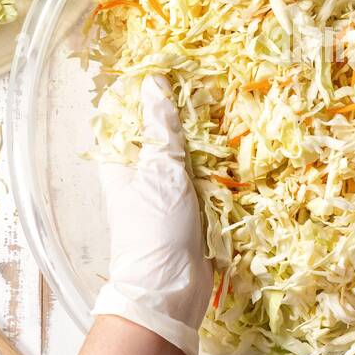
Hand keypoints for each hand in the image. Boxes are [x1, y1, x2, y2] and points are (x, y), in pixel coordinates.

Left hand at [93, 74, 210, 354]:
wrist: (169, 291)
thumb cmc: (155, 230)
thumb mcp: (160, 172)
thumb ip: (161, 128)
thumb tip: (154, 83)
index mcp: (119, 160)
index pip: (121, 112)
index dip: (138, 86)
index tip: (164, 62)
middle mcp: (138, 171)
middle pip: (153, 128)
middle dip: (176, 105)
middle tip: (203, 76)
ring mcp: (163, 189)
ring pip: (181, 150)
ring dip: (200, 132)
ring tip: (224, 101)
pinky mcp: (188, 207)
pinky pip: (200, 174)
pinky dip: (214, 159)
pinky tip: (234, 142)